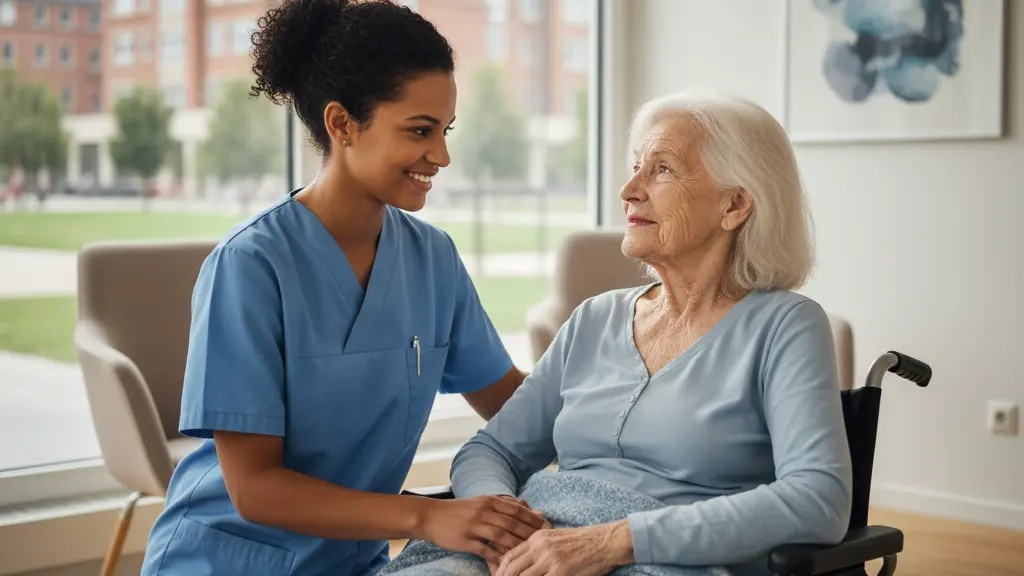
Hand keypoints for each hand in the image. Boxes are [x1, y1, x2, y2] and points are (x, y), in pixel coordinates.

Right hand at [414, 495, 550, 565]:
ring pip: (502, 536)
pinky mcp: (465, 540)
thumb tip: (532, 509)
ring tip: (531, 555)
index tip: (548, 527)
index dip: (534, 519)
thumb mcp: (483, 502)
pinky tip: (508, 564)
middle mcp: (484, 511)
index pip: (517, 510)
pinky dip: (498, 557)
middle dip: (531, 533)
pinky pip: (486, 550)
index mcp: (490, 501)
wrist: (430, 516)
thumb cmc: (460, 510)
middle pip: (513, 523)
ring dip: (517, 546)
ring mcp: (474, 525)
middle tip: (545, 543)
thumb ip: (506, 505)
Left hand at [495, 520, 633, 575]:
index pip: (509, 556)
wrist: (606, 541)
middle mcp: (540, 546)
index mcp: (537, 537)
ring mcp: (550, 559)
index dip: (500, 571)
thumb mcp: (556, 538)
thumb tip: (526, 563)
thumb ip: (540, 548)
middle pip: (512, 568)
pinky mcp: (561, 571)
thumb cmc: (583, 542)